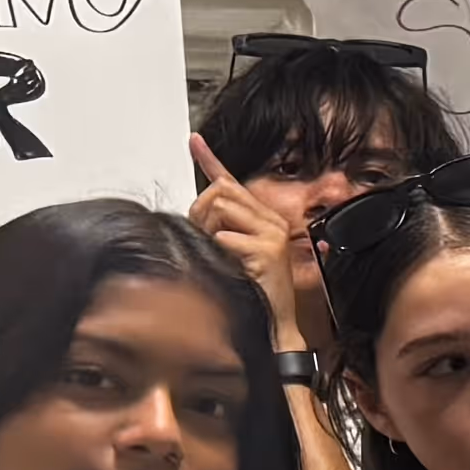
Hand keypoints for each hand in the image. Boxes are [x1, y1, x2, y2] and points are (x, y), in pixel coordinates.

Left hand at [189, 135, 315, 349]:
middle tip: (205, 237)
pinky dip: (220, 251)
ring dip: (208, 232)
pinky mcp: (268, 251)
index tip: (194, 141)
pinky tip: (231, 266)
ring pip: (221, 208)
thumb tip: (199, 215)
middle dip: (202, 212)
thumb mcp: (233, 256)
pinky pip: (226, 237)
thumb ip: (220, 232)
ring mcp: (272, 234)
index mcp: (264, 219)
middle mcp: (272, 221)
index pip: (232, 183)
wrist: (275, 328)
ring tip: (220, 255)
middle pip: (221, 191)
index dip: (210, 160)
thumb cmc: (254, 294)